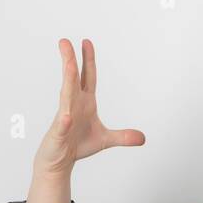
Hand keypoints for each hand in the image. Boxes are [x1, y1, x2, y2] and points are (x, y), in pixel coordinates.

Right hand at [31, 38, 145, 179]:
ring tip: (69, 64)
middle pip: (72, 79)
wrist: (59, 161)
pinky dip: (64, 122)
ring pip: (66, 96)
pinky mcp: (59, 134)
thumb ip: (123, 136)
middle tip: (65, 42)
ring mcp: (65, 118)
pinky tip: (66, 117)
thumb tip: (143, 138)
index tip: (86, 42)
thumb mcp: (105, 140)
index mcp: (85, 103)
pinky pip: (62, 126)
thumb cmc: (78, 145)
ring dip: (68, 80)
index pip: (87, 77)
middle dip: (71, 60)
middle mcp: (73, 105)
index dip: (88, 60)